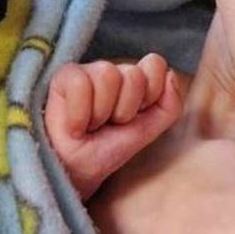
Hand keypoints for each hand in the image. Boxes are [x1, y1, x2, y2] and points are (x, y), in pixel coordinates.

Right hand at [44, 54, 183, 199]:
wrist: (79, 169)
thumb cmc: (111, 147)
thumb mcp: (150, 130)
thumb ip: (171, 105)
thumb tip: (170, 74)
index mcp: (139, 78)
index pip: (155, 64)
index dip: (150, 94)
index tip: (136, 115)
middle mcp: (115, 70)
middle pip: (133, 75)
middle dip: (124, 109)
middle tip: (110, 124)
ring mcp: (89, 70)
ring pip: (108, 75)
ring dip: (101, 112)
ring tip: (92, 124)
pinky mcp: (63, 76)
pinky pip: (80, 84)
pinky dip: (79, 114)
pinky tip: (75, 125)